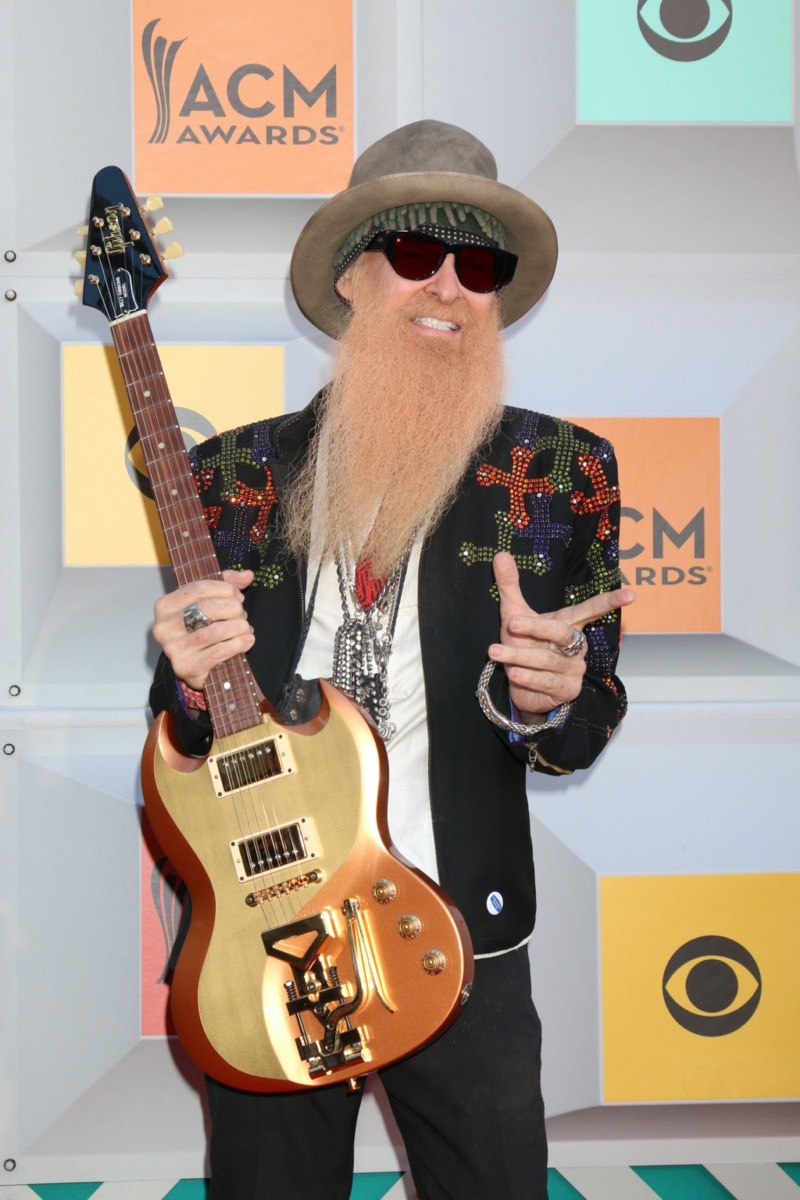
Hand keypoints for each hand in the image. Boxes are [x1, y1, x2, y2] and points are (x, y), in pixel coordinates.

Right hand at [152, 570, 255, 690]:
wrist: (192, 666)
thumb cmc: (200, 630)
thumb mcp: (209, 603)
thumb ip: (227, 585)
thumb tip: (248, 575)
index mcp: (166, 605)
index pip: (199, 588)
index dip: (225, 589)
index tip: (238, 596)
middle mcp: (164, 626)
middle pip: (208, 608)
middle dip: (233, 610)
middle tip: (243, 615)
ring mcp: (173, 648)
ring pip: (216, 631)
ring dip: (239, 627)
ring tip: (246, 629)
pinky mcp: (186, 667)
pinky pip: (218, 652)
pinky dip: (238, 644)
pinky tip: (248, 640)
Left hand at [488, 552, 634, 718]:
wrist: (521, 687)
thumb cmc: (524, 645)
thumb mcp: (514, 615)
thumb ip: (510, 586)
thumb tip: (501, 554)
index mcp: (569, 623)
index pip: (591, 609)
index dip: (610, 602)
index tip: (631, 595)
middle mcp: (576, 645)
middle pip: (562, 632)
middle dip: (536, 627)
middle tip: (512, 623)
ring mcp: (574, 669)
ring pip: (547, 660)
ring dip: (518, 656)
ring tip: (495, 652)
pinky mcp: (566, 689)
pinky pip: (547, 681)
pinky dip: (528, 677)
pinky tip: (514, 674)